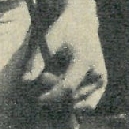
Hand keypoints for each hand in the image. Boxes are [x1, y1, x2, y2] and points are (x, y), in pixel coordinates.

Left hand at [31, 0, 106, 116]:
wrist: (81, 24)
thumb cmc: (62, 31)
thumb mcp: (48, 41)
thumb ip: (37, 61)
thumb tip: (25, 81)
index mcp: (84, 59)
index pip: (68, 86)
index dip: (52, 95)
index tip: (38, 98)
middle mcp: (97, 72)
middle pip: (73, 96)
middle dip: (57, 95)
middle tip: (43, 85)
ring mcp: (101, 80)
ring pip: (80, 102)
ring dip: (65, 99)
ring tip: (54, 83)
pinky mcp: (102, 85)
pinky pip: (89, 104)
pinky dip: (76, 104)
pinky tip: (64, 99)